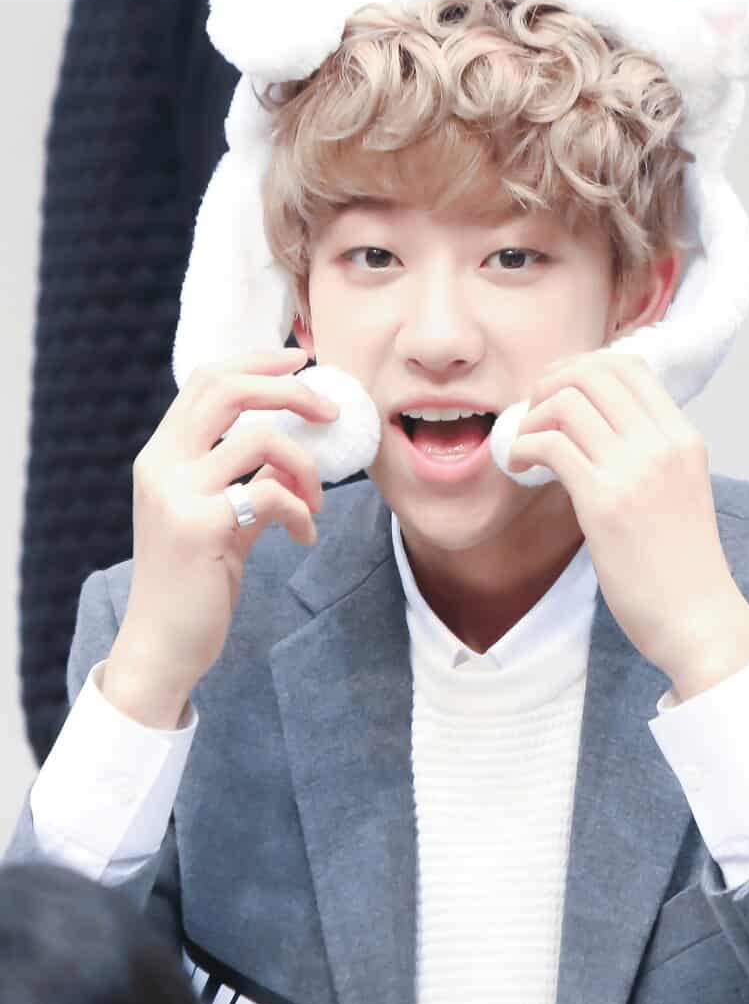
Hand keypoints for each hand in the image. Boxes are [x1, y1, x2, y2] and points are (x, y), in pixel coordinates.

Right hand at [105, 348, 338, 725]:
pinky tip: (305, 537)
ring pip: (260, 439)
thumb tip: (297, 447)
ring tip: (316, 501)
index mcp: (161, 454)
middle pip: (229, 389)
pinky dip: (302, 511)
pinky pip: (272, 494)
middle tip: (332, 410)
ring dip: (306, 465)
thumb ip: (246, 478)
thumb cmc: (194, 580)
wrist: (163, 644)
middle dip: (291, 390)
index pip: (207, 380)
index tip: (301, 359)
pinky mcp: (201, 527)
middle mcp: (161, 465)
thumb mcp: (219, 516)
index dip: (258, 361)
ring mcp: (177, 494)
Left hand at [508, 352, 748, 698]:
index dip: (581, 367)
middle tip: (532, 414)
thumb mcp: (677, 488)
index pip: (628, 366)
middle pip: (593, 372)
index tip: (557, 392)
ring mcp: (636, 470)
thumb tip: (593, 425)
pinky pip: (551, 446)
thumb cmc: (679, 563)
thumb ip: (647, 452)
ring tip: (524, 447)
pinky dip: (524, 447)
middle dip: (550, 383)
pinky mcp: (605, 502)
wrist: (697, 618)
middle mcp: (663, 443)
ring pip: (567, 403)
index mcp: (683, 436)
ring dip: (532, 417)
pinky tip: (520, 467)